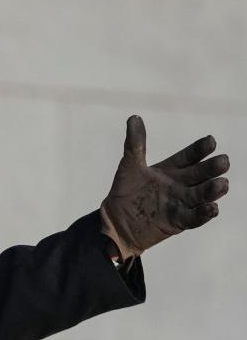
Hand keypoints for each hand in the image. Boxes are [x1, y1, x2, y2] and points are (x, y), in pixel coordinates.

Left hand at [101, 115, 229, 259]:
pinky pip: (194, 218)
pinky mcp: (177, 222)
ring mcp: (181, 203)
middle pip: (200, 175)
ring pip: (201, 195)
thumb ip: (135, 144)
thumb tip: (133, 117)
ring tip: (222, 184)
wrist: (115, 220)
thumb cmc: (124, 191)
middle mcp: (180, 185)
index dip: (200, 150)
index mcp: (172, 169)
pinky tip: (212, 208)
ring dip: (212, 191)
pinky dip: (203, 214)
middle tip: (223, 161)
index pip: (190, 156)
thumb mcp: (130, 166)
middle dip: (212, 169)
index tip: (210, 141)